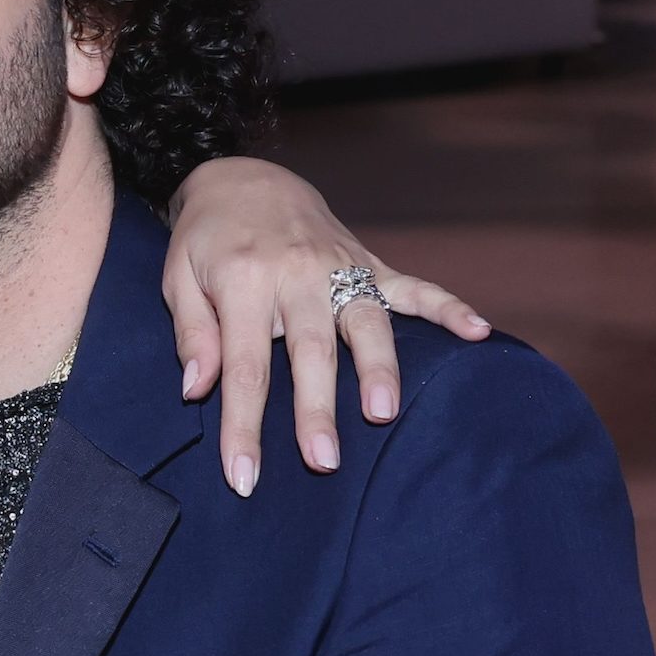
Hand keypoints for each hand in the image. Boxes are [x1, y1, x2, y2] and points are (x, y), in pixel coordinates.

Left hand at [162, 158, 491, 495]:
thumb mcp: (177, 279)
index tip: (244, 478)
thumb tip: (197, 390)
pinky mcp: (367, 260)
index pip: (244, 367)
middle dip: (318, 408)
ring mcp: (338, 265)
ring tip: (385, 414)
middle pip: (310, 350)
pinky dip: (447, 307)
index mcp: (244, 282)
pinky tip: (478, 331)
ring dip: (378, 368)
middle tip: (324, 461)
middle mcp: (296, 273)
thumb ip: (192, 334)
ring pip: (365, 320)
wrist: (243, 176)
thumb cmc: (206, 240)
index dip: (243, 426)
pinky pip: (412, 286)